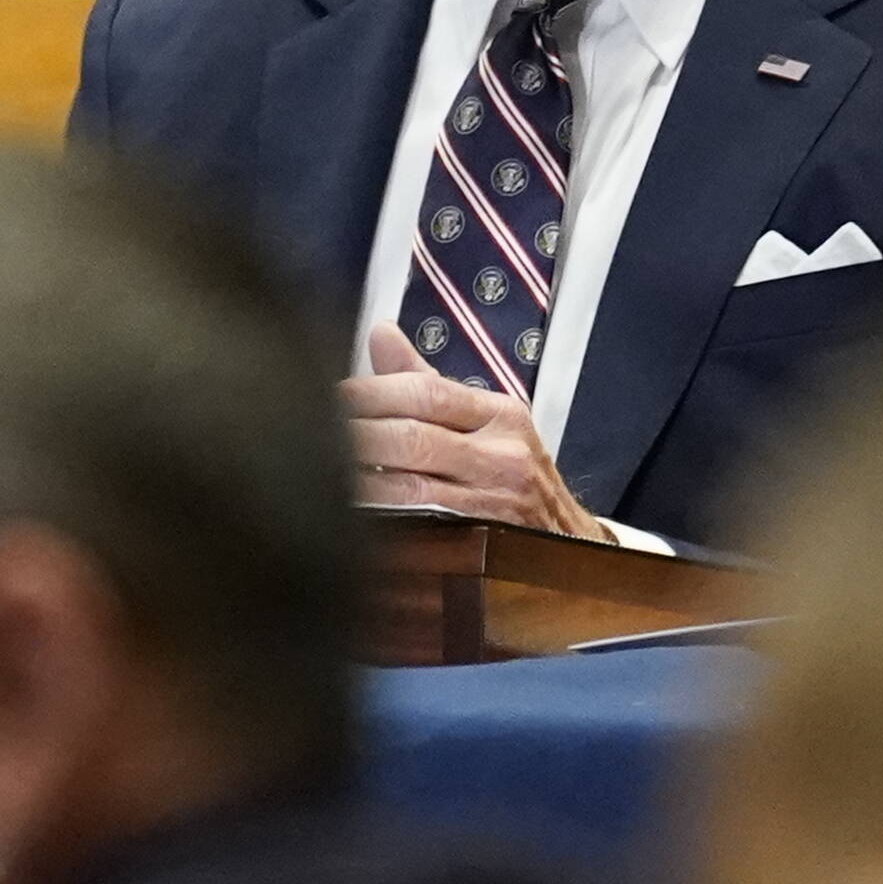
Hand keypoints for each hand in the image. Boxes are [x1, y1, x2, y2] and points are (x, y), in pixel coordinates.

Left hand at [343, 323, 594, 535]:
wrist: (571, 547)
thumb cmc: (517, 478)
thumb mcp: (489, 422)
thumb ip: (428, 381)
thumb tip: (380, 334)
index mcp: (501, 415)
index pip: (427, 392)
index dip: (370, 392)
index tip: (330, 395)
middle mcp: (503, 457)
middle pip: (414, 439)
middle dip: (355, 435)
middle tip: (311, 430)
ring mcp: (495, 506)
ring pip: (411, 489)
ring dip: (358, 480)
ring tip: (319, 472)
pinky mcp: (483, 550)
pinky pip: (420, 532)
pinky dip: (382, 522)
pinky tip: (352, 515)